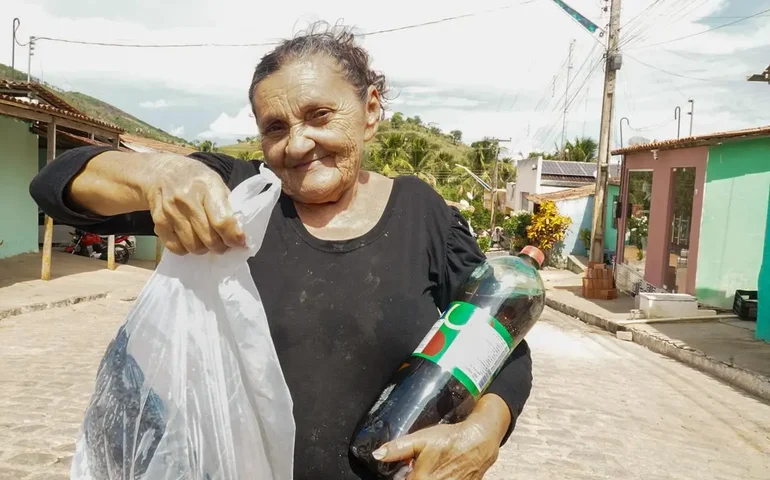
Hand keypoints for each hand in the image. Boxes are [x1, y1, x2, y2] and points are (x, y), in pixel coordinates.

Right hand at [144, 157, 245, 254]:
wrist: (161, 172)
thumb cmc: (196, 179)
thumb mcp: (216, 183)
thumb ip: (228, 206)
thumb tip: (239, 233)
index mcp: (207, 187)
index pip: (222, 221)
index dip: (234, 237)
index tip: (240, 242)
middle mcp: (187, 199)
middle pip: (209, 239)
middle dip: (221, 246)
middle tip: (224, 243)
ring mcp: (171, 211)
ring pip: (193, 246)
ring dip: (204, 248)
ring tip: (206, 240)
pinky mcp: (159, 222)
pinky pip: (176, 248)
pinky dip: (186, 249)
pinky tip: (190, 238)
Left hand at [372, 421, 499, 479]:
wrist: (478, 442)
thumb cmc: (450, 440)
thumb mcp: (420, 439)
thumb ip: (398, 449)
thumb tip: (378, 455)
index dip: (401, 476)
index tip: (406, 469)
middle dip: (414, 476)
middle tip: (415, 467)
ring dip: (424, 477)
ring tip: (428, 468)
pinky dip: (438, 477)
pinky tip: (440, 470)